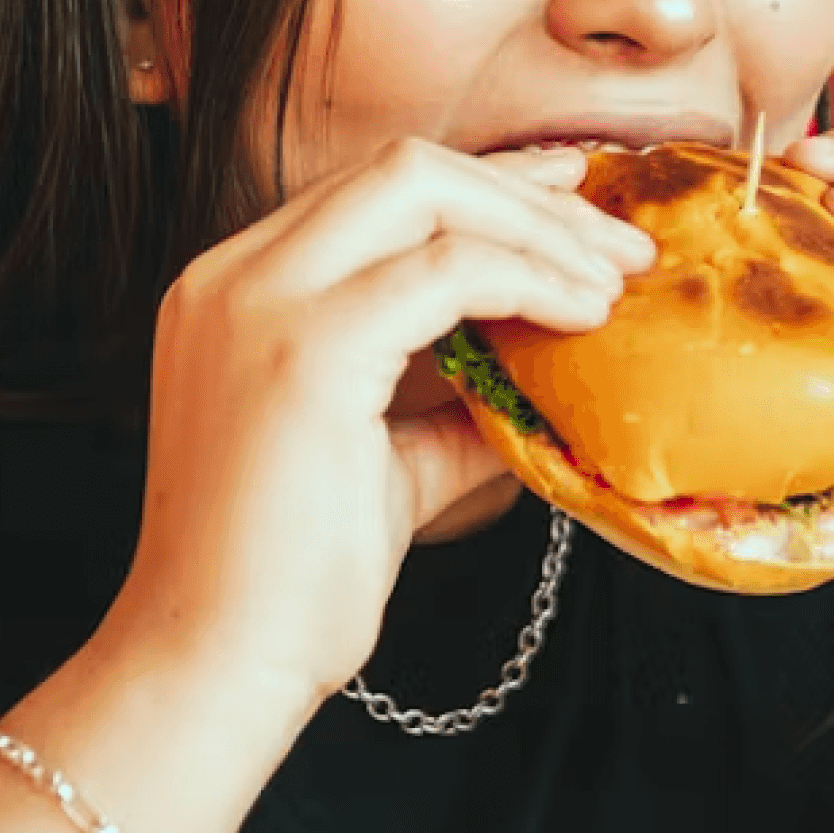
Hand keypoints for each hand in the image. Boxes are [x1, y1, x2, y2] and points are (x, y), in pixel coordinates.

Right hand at [102, 140, 654, 740]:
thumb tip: (536, 383)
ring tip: (616, 278)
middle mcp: (232, 277)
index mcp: (235, 294)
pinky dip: (530, 278)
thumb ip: (449, 409)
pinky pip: (449, 268)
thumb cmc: (287, 585)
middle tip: (618, 243)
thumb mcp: (384, 467)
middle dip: (526, 193)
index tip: (572, 211)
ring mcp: (258, 301)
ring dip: (540, 229)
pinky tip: (582, 316)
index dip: (486, 191)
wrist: (215, 663)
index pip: (373, 197)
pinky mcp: (306, 347)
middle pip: (403, 169)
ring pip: (425, 191)